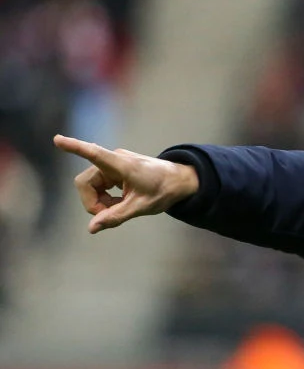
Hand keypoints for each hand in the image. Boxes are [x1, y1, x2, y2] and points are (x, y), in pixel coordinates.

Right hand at [54, 135, 199, 233]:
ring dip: (100, 202)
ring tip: (120, 208)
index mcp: (122, 165)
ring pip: (91, 186)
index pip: (94, 153)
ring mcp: (113, 164)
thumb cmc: (164, 190)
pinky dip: (105, 198)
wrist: (180, 181)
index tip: (57, 140)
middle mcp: (114, 160)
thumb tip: (92, 228)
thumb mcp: (140, 207)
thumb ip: (115, 216)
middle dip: (92, 202)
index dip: (74, 147)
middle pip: (85, 183)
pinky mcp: (114, 169)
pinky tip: (120, 202)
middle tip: (109, 216)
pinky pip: (99, 186)